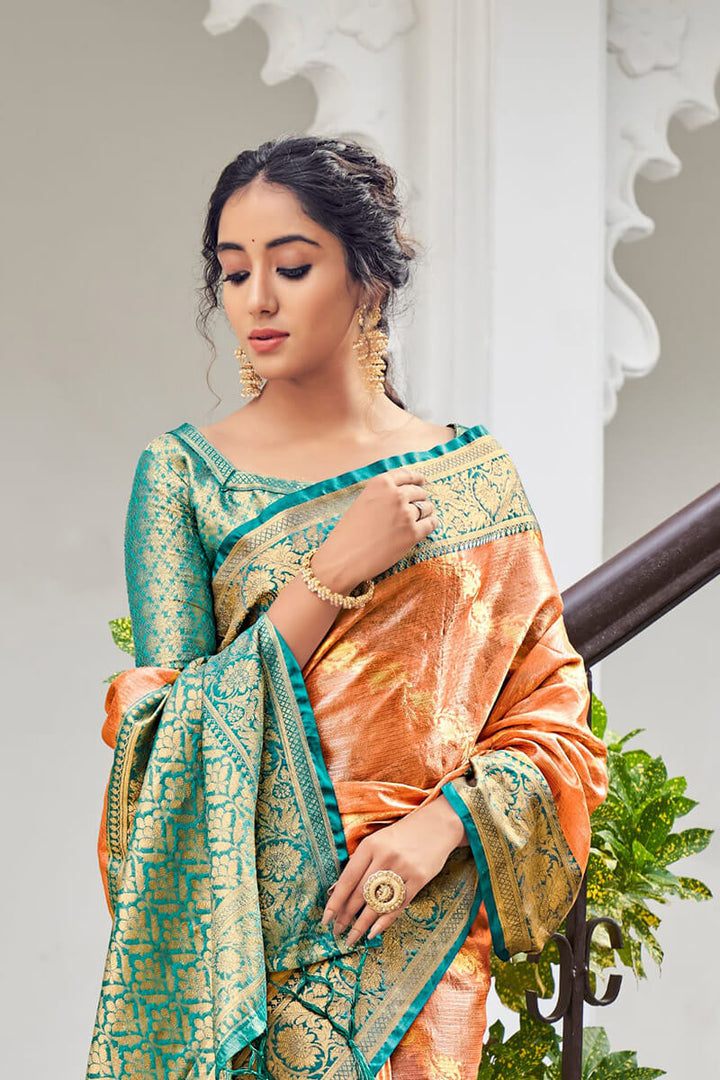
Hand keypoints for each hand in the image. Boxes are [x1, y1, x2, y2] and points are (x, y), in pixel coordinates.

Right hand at [314, 466, 438, 591]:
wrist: (343, 557)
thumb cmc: (349, 532)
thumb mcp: (363, 502)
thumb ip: (383, 494)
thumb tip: (406, 493)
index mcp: (381, 483)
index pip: (406, 475)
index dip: (416, 478)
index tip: (422, 481)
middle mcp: (395, 495)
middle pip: (419, 492)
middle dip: (419, 499)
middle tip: (415, 508)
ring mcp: (406, 514)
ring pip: (427, 508)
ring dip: (425, 513)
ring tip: (417, 521)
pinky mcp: (413, 533)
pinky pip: (431, 524)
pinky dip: (430, 525)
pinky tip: (424, 529)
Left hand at [321, 795, 468, 945]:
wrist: (438, 825)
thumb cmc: (401, 836)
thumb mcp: (377, 842)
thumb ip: (358, 864)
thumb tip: (336, 891)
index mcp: (370, 846)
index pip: (347, 879)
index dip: (335, 902)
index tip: (325, 919)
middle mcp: (385, 857)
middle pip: (360, 894)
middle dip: (346, 916)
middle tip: (336, 931)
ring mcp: (403, 868)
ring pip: (378, 903)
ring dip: (361, 925)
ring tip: (351, 938)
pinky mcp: (419, 879)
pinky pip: (398, 906)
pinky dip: (384, 922)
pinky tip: (372, 932)